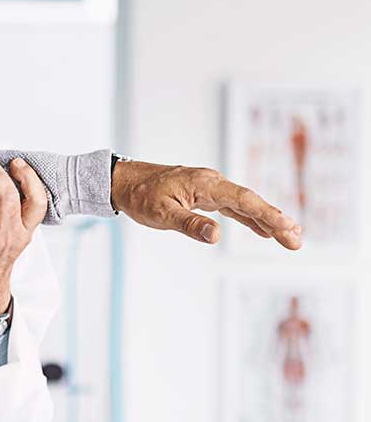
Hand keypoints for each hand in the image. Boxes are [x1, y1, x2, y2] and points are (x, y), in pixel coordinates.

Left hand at [110, 160, 302, 248]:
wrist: (122, 181)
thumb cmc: (140, 196)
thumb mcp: (161, 214)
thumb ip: (190, 225)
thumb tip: (216, 236)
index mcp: (205, 184)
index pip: (243, 201)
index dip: (268, 215)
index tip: (288, 228)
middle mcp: (212, 182)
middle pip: (251, 202)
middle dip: (276, 221)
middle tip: (297, 240)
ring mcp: (209, 188)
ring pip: (244, 205)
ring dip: (267, 221)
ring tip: (290, 237)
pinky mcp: (203, 195)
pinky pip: (233, 207)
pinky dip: (249, 218)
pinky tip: (263, 230)